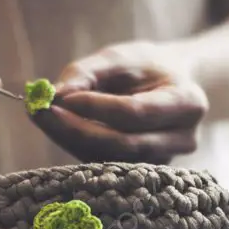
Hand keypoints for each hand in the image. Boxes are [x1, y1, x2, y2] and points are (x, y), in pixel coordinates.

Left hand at [31, 41, 207, 164]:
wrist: (173, 85)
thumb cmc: (147, 67)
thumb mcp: (121, 57)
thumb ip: (88, 72)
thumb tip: (56, 95)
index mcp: (187, 103)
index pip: (136, 113)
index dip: (97, 108)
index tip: (62, 97)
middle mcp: (183, 139)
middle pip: (124, 143)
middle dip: (77, 129)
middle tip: (40, 112)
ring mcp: (165, 161)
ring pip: (112, 158)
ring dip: (72, 139)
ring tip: (43, 115)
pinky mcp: (144, 172)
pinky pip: (106, 164)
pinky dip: (78, 146)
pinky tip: (58, 128)